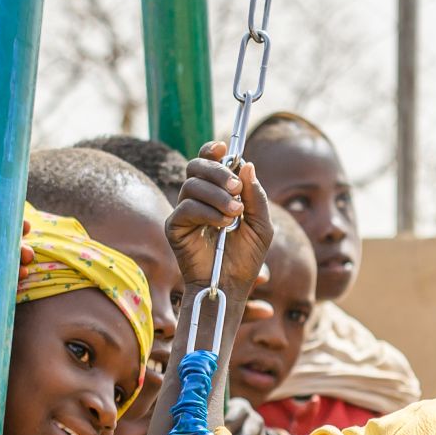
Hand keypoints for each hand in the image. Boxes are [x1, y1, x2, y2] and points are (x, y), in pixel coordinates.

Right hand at [169, 144, 271, 301]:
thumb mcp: (261, 225)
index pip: (206, 162)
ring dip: (217, 196)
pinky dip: (207, 212)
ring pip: (192, 185)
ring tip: (234, 213)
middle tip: (236, 188)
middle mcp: (197, 198)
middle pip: (196, 166)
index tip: (224, 147)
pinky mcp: (174, 227)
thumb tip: (246, 164)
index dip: (211, 150)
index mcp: (216, 193)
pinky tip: (223, 225)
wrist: (232, 286)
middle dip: (218, 172)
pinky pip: (186, 208)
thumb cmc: (245, 258)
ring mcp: (184, 212)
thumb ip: (256, 196)